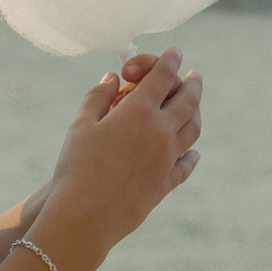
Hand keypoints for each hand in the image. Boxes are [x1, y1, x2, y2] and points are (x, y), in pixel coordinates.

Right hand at [33, 47, 202, 270]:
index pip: (163, 75)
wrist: (83, 217)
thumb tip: (113, 78)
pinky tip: (193, 152)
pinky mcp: (166, 183)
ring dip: (196, 113)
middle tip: (194, 75)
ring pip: (193, 129)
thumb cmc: (75, 168)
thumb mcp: (80, 125)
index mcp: (139, 111)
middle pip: (188, 99)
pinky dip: (191, 154)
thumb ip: (99, 96)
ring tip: (195, 106)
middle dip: (192, 83)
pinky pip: (186, 164)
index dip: (169, 60)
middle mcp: (161, 131)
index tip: (175, 52)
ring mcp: (167, 158)